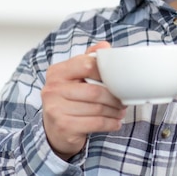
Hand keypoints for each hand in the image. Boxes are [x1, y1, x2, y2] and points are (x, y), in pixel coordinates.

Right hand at [41, 42, 126, 160]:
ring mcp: (56, 109)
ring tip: (121, 111)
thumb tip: (105, 46)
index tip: (117, 79)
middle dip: (114, 97)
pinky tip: (115, 122)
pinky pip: (96, 123)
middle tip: (123, 100)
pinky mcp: (64, 126)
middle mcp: (53, 89)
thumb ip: (89, 59)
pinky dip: (110, 123)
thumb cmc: (69, 99)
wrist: (54, 130)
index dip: (106, 72)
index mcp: (57, 72)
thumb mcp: (75, 77)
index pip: (87, 65)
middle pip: (95, 91)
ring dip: (115, 111)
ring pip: (97, 108)